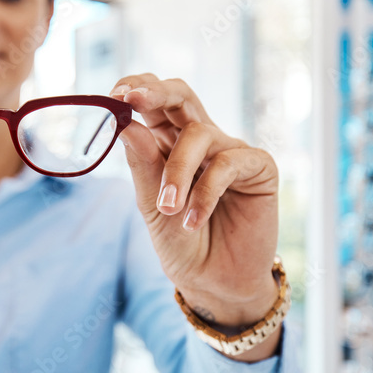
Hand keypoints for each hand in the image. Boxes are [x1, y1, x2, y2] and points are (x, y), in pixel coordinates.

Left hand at [111, 74, 279, 327]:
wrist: (214, 283)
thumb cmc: (181, 243)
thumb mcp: (151, 206)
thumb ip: (142, 166)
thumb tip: (126, 125)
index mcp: (167, 143)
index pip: (153, 103)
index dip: (136, 89)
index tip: (114, 95)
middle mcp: (199, 141)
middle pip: (181, 96)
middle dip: (155, 93)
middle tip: (131, 98)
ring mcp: (230, 152)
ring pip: (199, 134)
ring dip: (176, 171)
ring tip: (167, 208)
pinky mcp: (258, 169)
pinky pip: (229, 163)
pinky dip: (205, 192)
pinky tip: (193, 220)